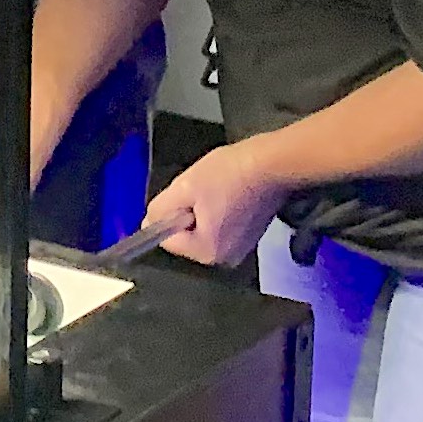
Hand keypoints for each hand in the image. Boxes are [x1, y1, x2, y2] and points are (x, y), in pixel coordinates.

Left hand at [147, 138, 294, 266]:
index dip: (170, 213)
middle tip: (204, 190)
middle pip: (186, 236)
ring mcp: (240, 249)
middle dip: (188, 212)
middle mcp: (225, 259)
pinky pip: (219, 225)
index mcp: (208, 253)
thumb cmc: (230, 174)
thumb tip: (148, 224)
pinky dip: (218, 209)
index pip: (168, 238)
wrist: (274, 163)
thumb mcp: (184, 188)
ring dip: (203, 209)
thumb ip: (160, 210)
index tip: (187, 194)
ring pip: (202, 228)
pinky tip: (229, 192)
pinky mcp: (250, 236)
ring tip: (219, 190)